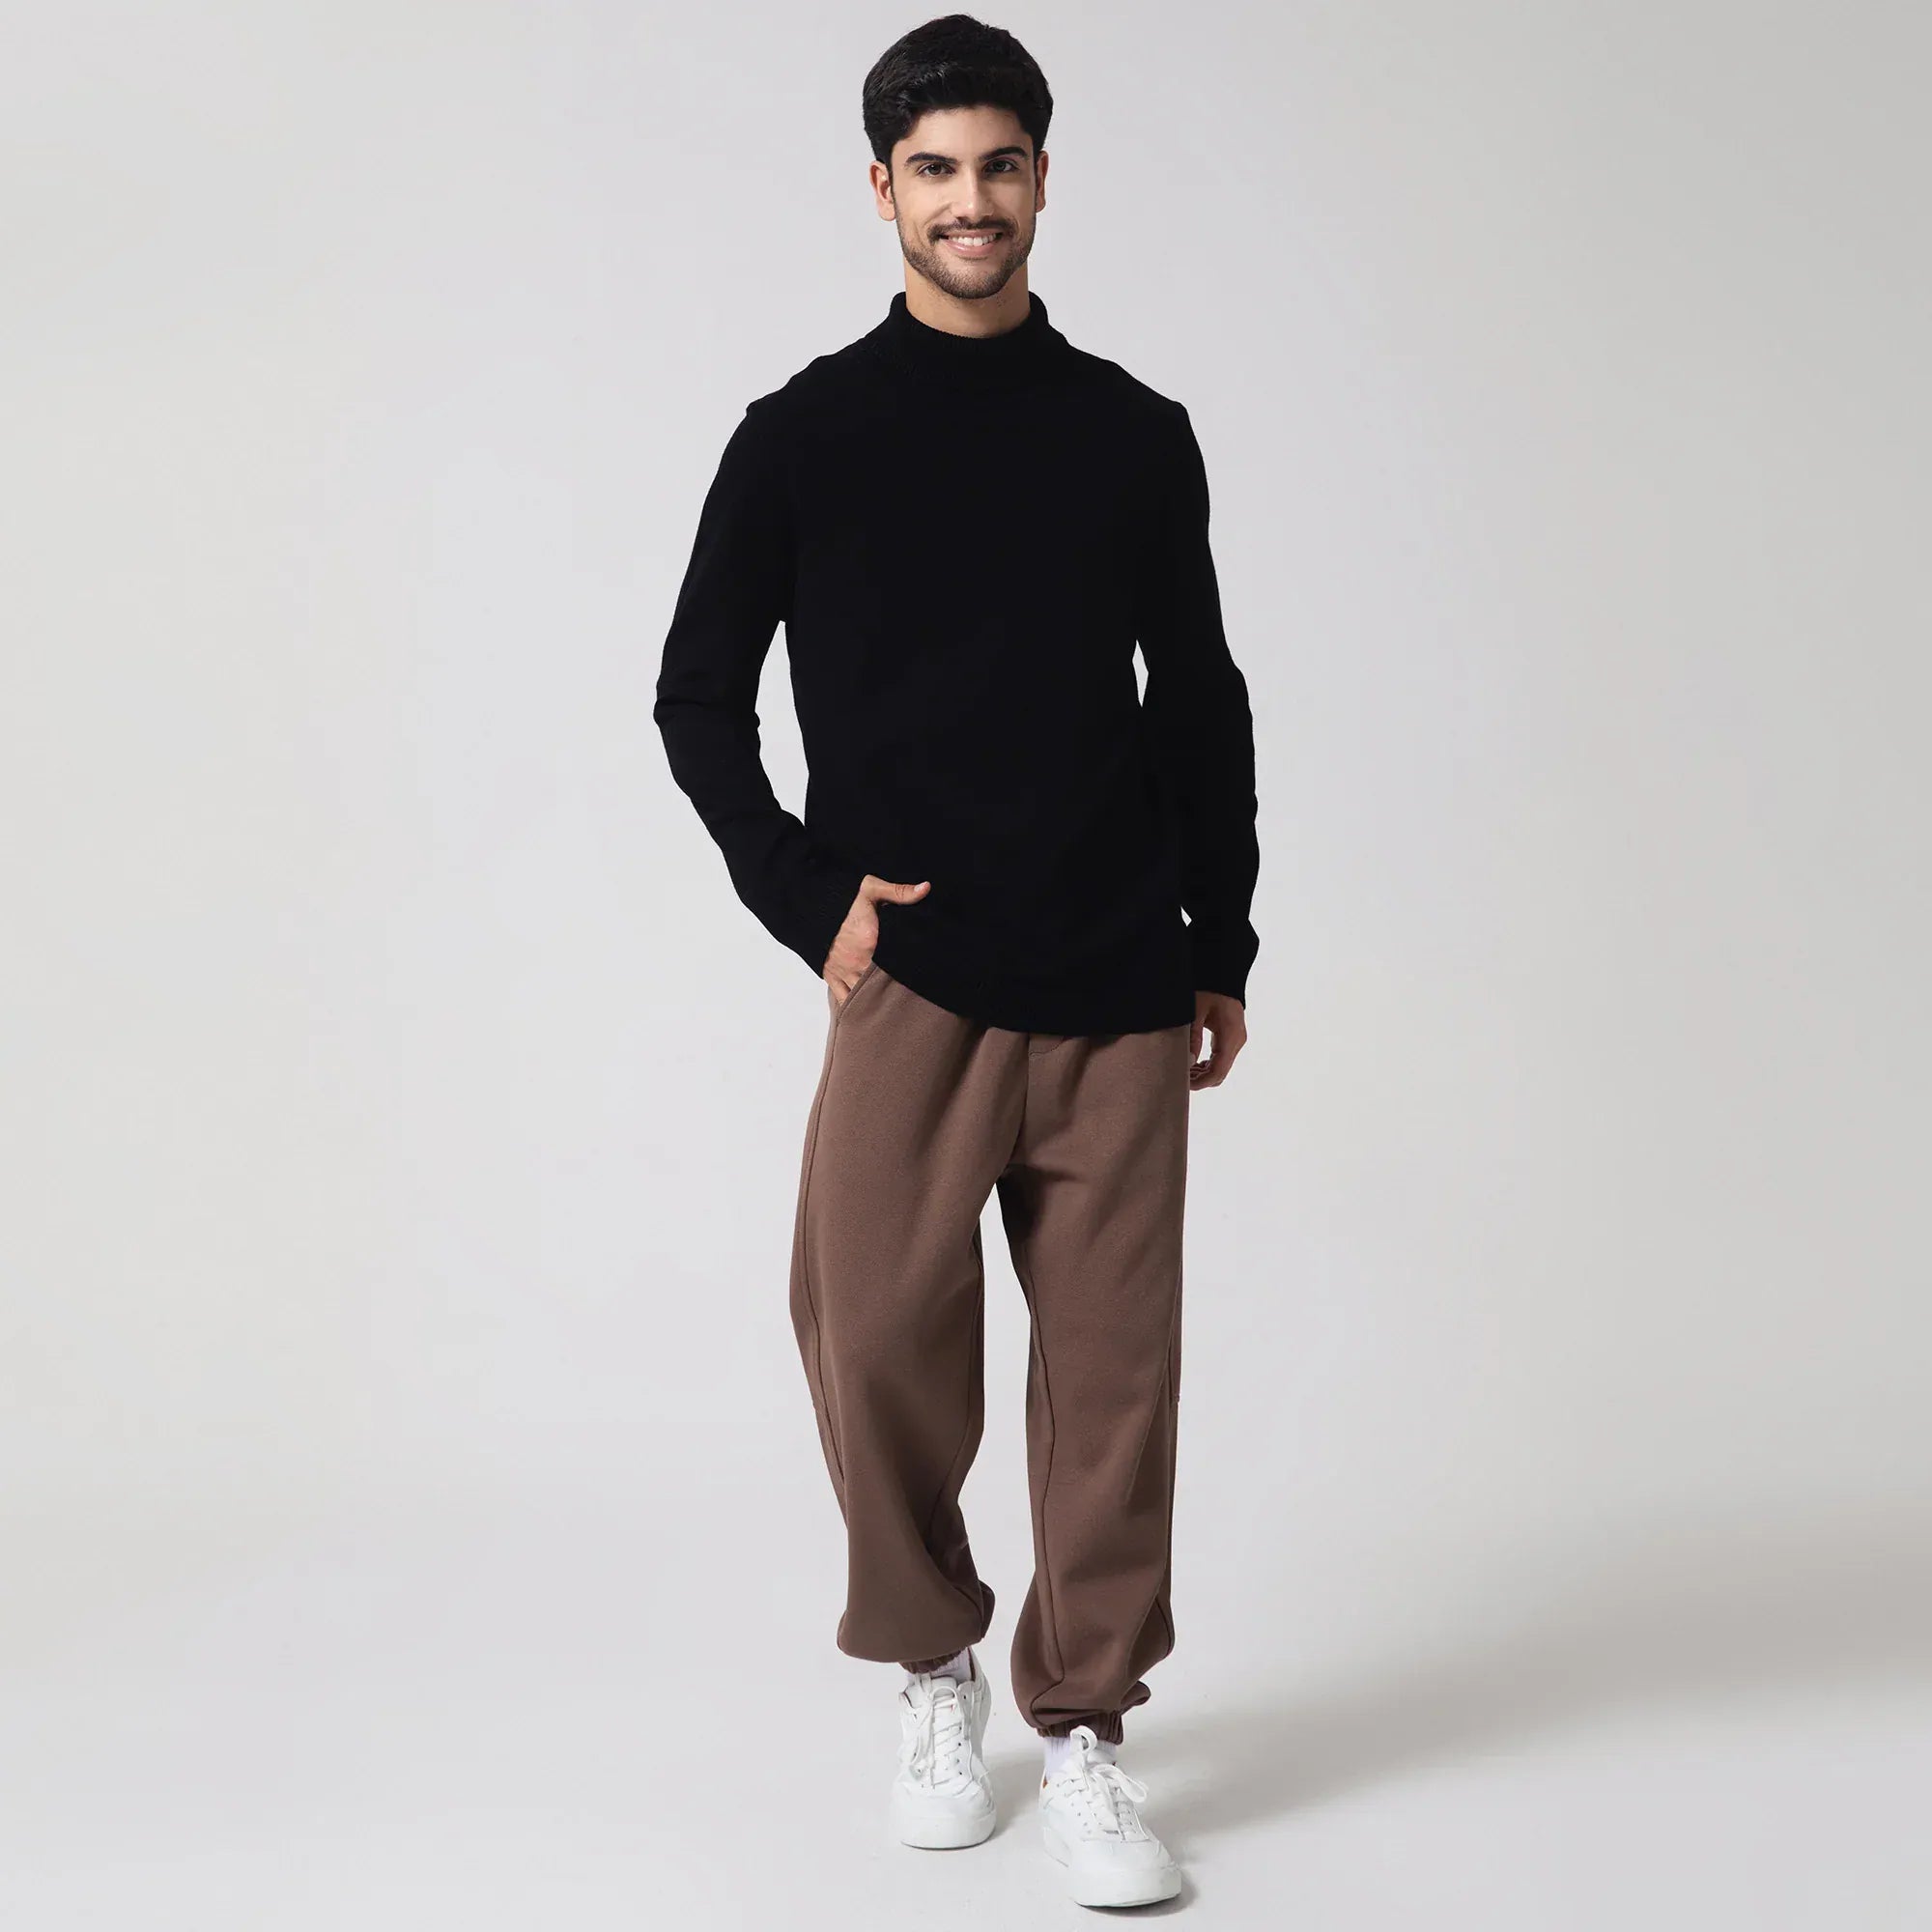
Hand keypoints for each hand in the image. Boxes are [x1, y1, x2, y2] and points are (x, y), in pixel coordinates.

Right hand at [823, 874, 930, 1004]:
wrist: (810, 905)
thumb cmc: (841, 897)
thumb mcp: (871, 888)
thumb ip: (899, 892)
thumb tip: (926, 888)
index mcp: (871, 941)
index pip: (897, 962)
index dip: (909, 969)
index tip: (920, 970)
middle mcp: (858, 960)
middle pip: (883, 982)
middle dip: (896, 985)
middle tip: (911, 990)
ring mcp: (844, 971)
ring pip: (866, 993)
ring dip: (878, 997)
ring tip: (894, 1004)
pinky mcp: (831, 975)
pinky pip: (844, 998)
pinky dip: (856, 1005)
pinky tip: (869, 1010)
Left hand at [1188, 991, 1246, 1088]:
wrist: (1223, 976)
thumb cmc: (1209, 990)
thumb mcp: (1196, 1012)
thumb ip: (1193, 1036)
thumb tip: (1188, 1061)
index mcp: (1230, 1036)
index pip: (1218, 1071)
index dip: (1201, 1082)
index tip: (1184, 1084)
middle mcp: (1237, 1041)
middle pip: (1220, 1073)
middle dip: (1201, 1080)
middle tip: (1180, 1077)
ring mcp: (1236, 1040)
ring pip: (1221, 1068)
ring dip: (1204, 1073)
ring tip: (1184, 1070)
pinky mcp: (1232, 1038)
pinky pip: (1222, 1059)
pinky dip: (1208, 1065)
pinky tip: (1194, 1063)